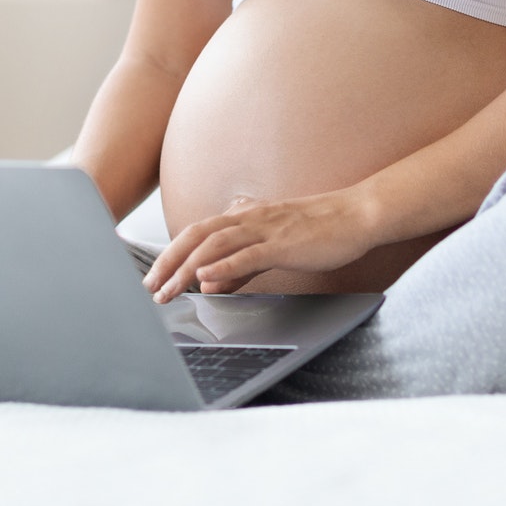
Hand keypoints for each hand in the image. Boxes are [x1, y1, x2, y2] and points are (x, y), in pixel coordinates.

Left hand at [143, 188, 377, 302]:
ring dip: (187, 267)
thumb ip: (240, 265)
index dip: (171, 254)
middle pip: (196, 235)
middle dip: (169, 262)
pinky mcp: (284, 243)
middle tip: (150, 288)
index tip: (155, 278)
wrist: (356, 215)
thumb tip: (211, 282)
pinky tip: (206, 277)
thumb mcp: (271, 247)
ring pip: (215, 244)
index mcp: (245, 217)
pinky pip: (248, 254)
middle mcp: (249, 218)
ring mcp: (265, 228)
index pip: (197, 233)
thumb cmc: (318, 231)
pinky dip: (224, 265)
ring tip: (169, 290)